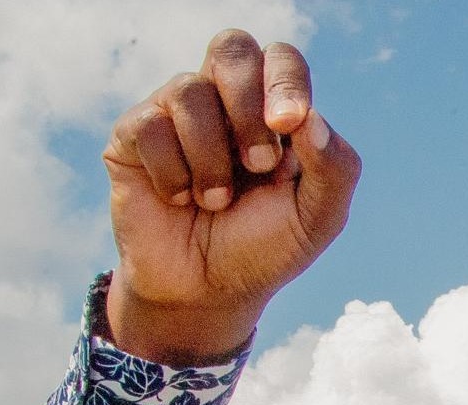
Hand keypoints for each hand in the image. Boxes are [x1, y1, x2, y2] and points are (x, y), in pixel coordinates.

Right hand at [102, 30, 359, 364]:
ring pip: (188, 91)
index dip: (286, 81)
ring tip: (216, 201)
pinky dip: (173, 174)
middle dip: (247, 106)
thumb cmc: (264, 249)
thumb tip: (311, 119)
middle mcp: (224, 101)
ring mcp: (176, 114)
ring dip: (211, 158)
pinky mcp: (134, 136)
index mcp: (274, 111)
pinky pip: (149, 126)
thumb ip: (334, 169)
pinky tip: (179, 200)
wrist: (206, 293)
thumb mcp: (318, 219)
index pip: (281, 59)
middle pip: (232, 48)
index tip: (289, 123)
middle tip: (258, 165)